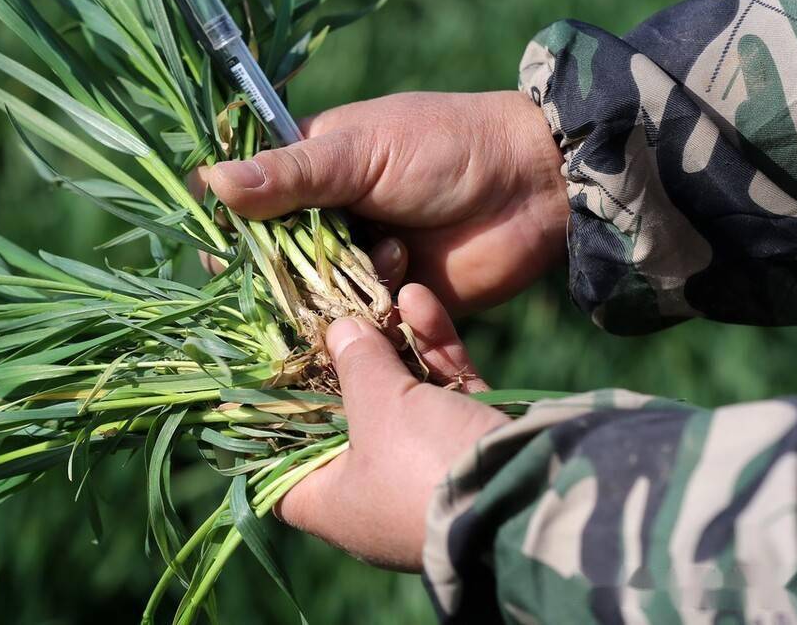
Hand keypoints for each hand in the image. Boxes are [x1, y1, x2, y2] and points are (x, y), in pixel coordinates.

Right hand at [200, 90, 568, 314]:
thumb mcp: (363, 152)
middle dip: (286, 269)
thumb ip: (292, 174)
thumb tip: (210, 180)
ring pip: (309, 299)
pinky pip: (354, 324)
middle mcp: (322, 220)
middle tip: (324, 257)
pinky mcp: (388, 303)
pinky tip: (407, 274)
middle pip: (269, 262)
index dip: (229, 228)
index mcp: (306, 169)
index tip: (228, 246)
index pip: (242, 203)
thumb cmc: (445, 146)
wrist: (534, 187)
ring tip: (389, 250)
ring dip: (338, 284)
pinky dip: (372, 307)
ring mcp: (354, 263)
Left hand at [276, 284, 507, 569]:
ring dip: (392, 342)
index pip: (283, 467)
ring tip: (378, 292)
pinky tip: (419, 298)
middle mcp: (377, 491)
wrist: (532, 492)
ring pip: (401, 395)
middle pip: (347, 418)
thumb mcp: (377, 406)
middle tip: (329, 315)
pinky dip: (434, 349)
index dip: (272, 423)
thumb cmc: (424, 464)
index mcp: (336, 504)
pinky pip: (443, 390)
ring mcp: (427, 467)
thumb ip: (355, 362)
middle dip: (344, 363)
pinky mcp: (470, 441)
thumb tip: (339, 330)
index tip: (264, 376)